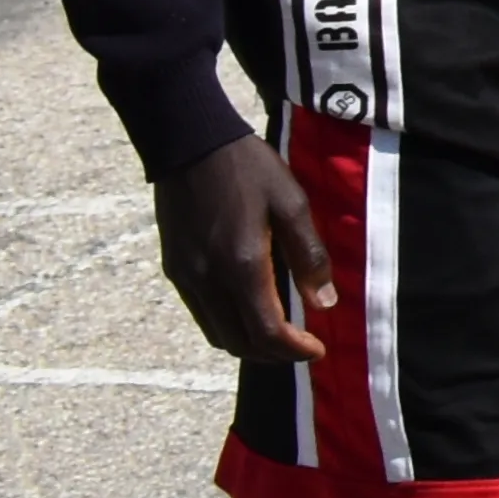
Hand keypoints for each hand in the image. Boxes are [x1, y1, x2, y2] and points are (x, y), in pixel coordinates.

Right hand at [161, 136, 329, 364]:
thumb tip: (324, 302)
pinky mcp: (174, 268)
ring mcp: (186, 276)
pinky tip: (248, 310)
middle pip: (239, 343)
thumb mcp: (291, 203)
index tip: (316, 350)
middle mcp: (207, 279)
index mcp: (241, 265)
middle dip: (274, 354)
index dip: (294, 350)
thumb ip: (309, 255)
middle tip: (301, 347)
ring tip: (278, 335)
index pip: (266, 332)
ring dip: (249, 344)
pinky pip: (202, 313)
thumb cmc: (247, 168)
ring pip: (217, 334)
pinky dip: (227, 325)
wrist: (189, 143)